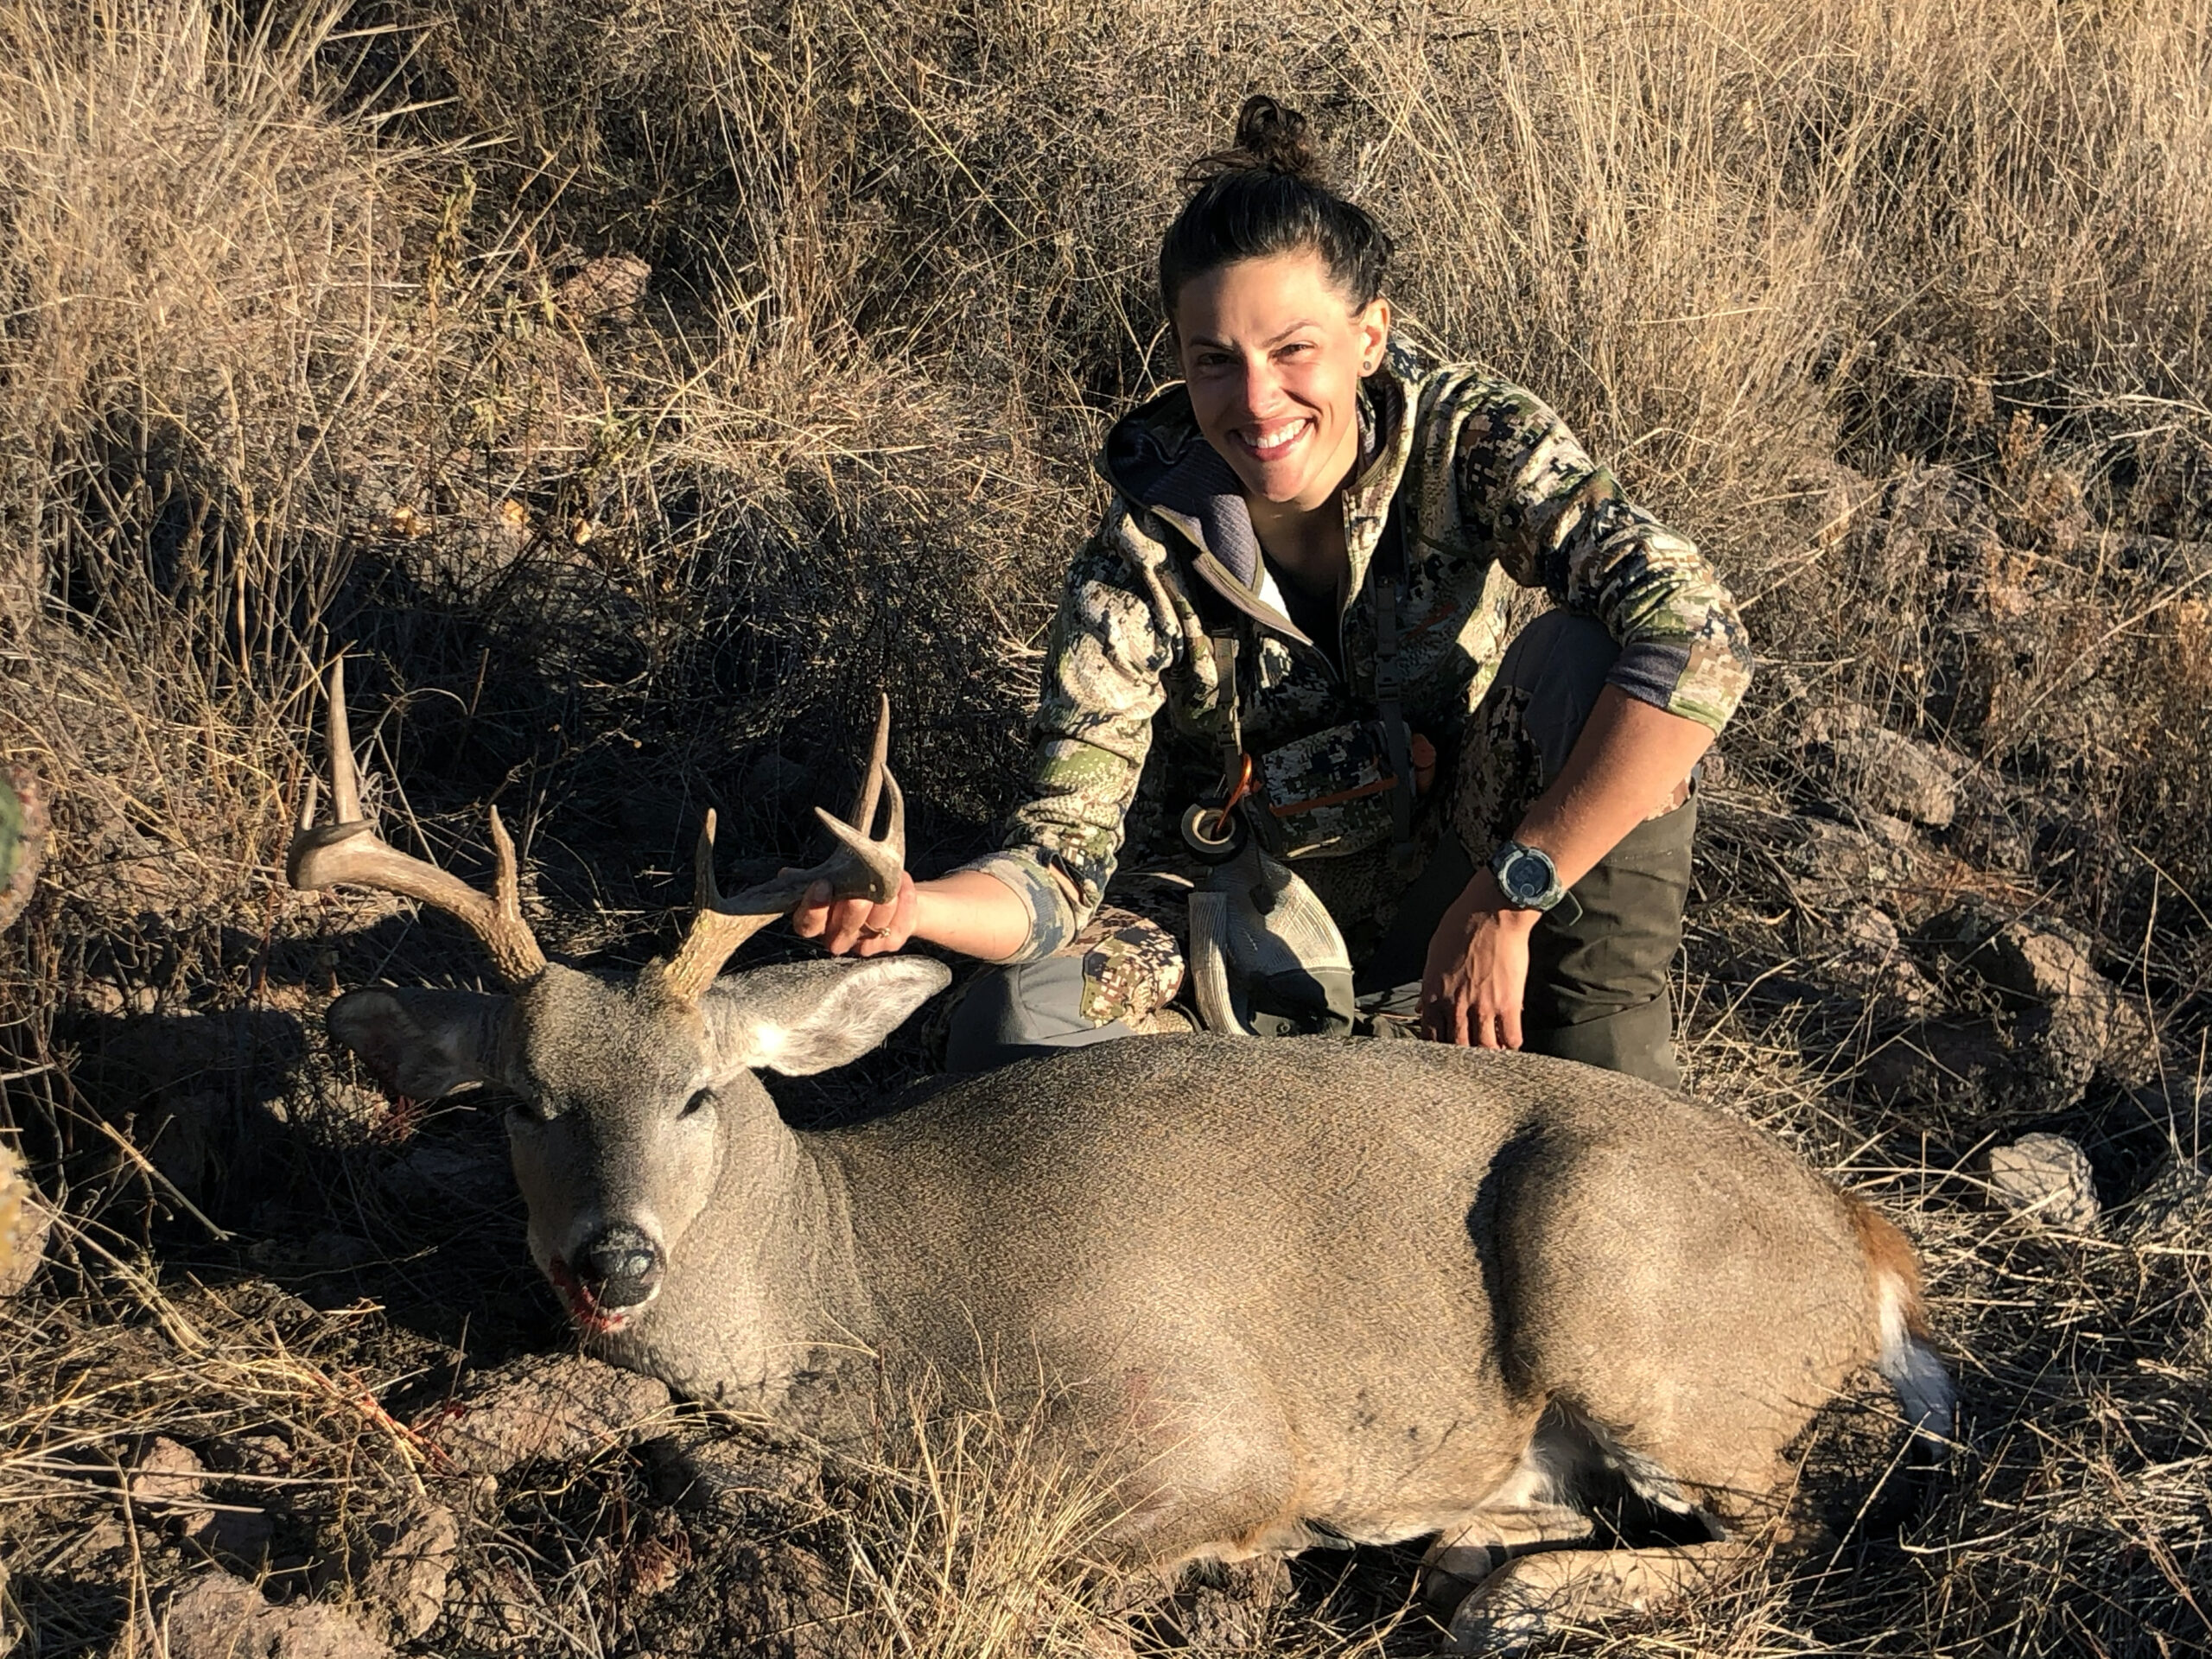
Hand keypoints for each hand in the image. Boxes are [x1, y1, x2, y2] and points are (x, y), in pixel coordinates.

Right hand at [790, 870, 917, 956]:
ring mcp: (866, 942)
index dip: (814, 907)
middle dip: (852, 910)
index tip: (823, 884)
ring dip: (883, 903)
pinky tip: (903, 883)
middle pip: (842, 931)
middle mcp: (839, 938)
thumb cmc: (850, 883)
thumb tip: (786, 875)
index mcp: (817, 923)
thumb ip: (810, 877)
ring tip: (889, 882)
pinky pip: (900, 923)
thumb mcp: (829, 877)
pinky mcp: (892, 941)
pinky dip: (904, 901)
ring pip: (875, 927)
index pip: (807, 925)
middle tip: (860, 890)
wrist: (888, 889)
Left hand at [1421, 870, 1538, 1046]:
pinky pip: (1511, 1037)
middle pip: (1457, 1048)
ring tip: (1493, 1053)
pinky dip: (1512, 1044)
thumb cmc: (1461, 926)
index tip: (1444, 1052)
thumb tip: (1422, 1007)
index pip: (1430, 1036)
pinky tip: (1511, 1042)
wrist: (1491, 912)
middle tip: (1470, 1058)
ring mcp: (1483, 1007)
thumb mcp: (1434, 955)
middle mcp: (1456, 1006)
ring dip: (1489, 1054)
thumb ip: (1428, 986)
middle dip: (1463, 1057)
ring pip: (1484, 1049)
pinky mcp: (1508, 1003)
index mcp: (1434, 994)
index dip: (1438, 1048)